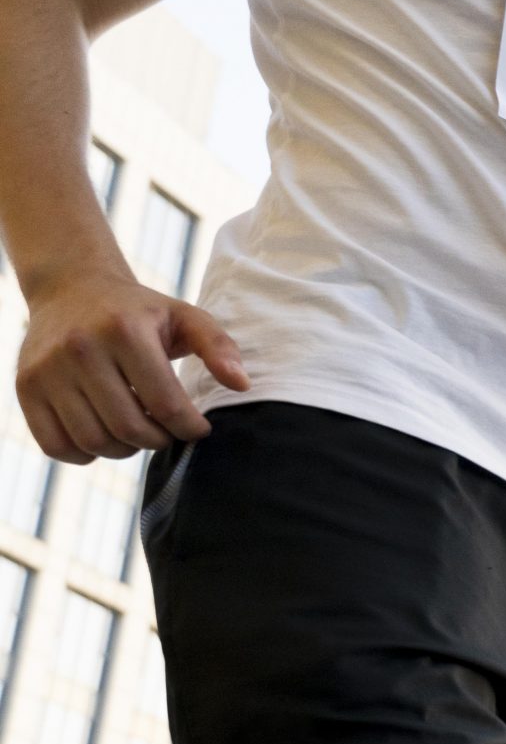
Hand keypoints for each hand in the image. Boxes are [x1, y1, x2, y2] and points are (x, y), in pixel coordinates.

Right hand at [15, 267, 246, 464]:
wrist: (71, 289)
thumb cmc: (138, 311)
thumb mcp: (185, 317)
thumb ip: (219, 346)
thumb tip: (242, 384)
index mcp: (124, 331)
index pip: (166, 404)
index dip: (189, 428)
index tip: (197, 428)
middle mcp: (80, 349)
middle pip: (130, 428)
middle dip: (159, 440)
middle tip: (167, 432)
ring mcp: (46, 370)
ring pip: (94, 441)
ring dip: (125, 449)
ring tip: (138, 431)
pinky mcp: (25, 388)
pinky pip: (57, 446)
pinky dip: (85, 454)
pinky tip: (104, 435)